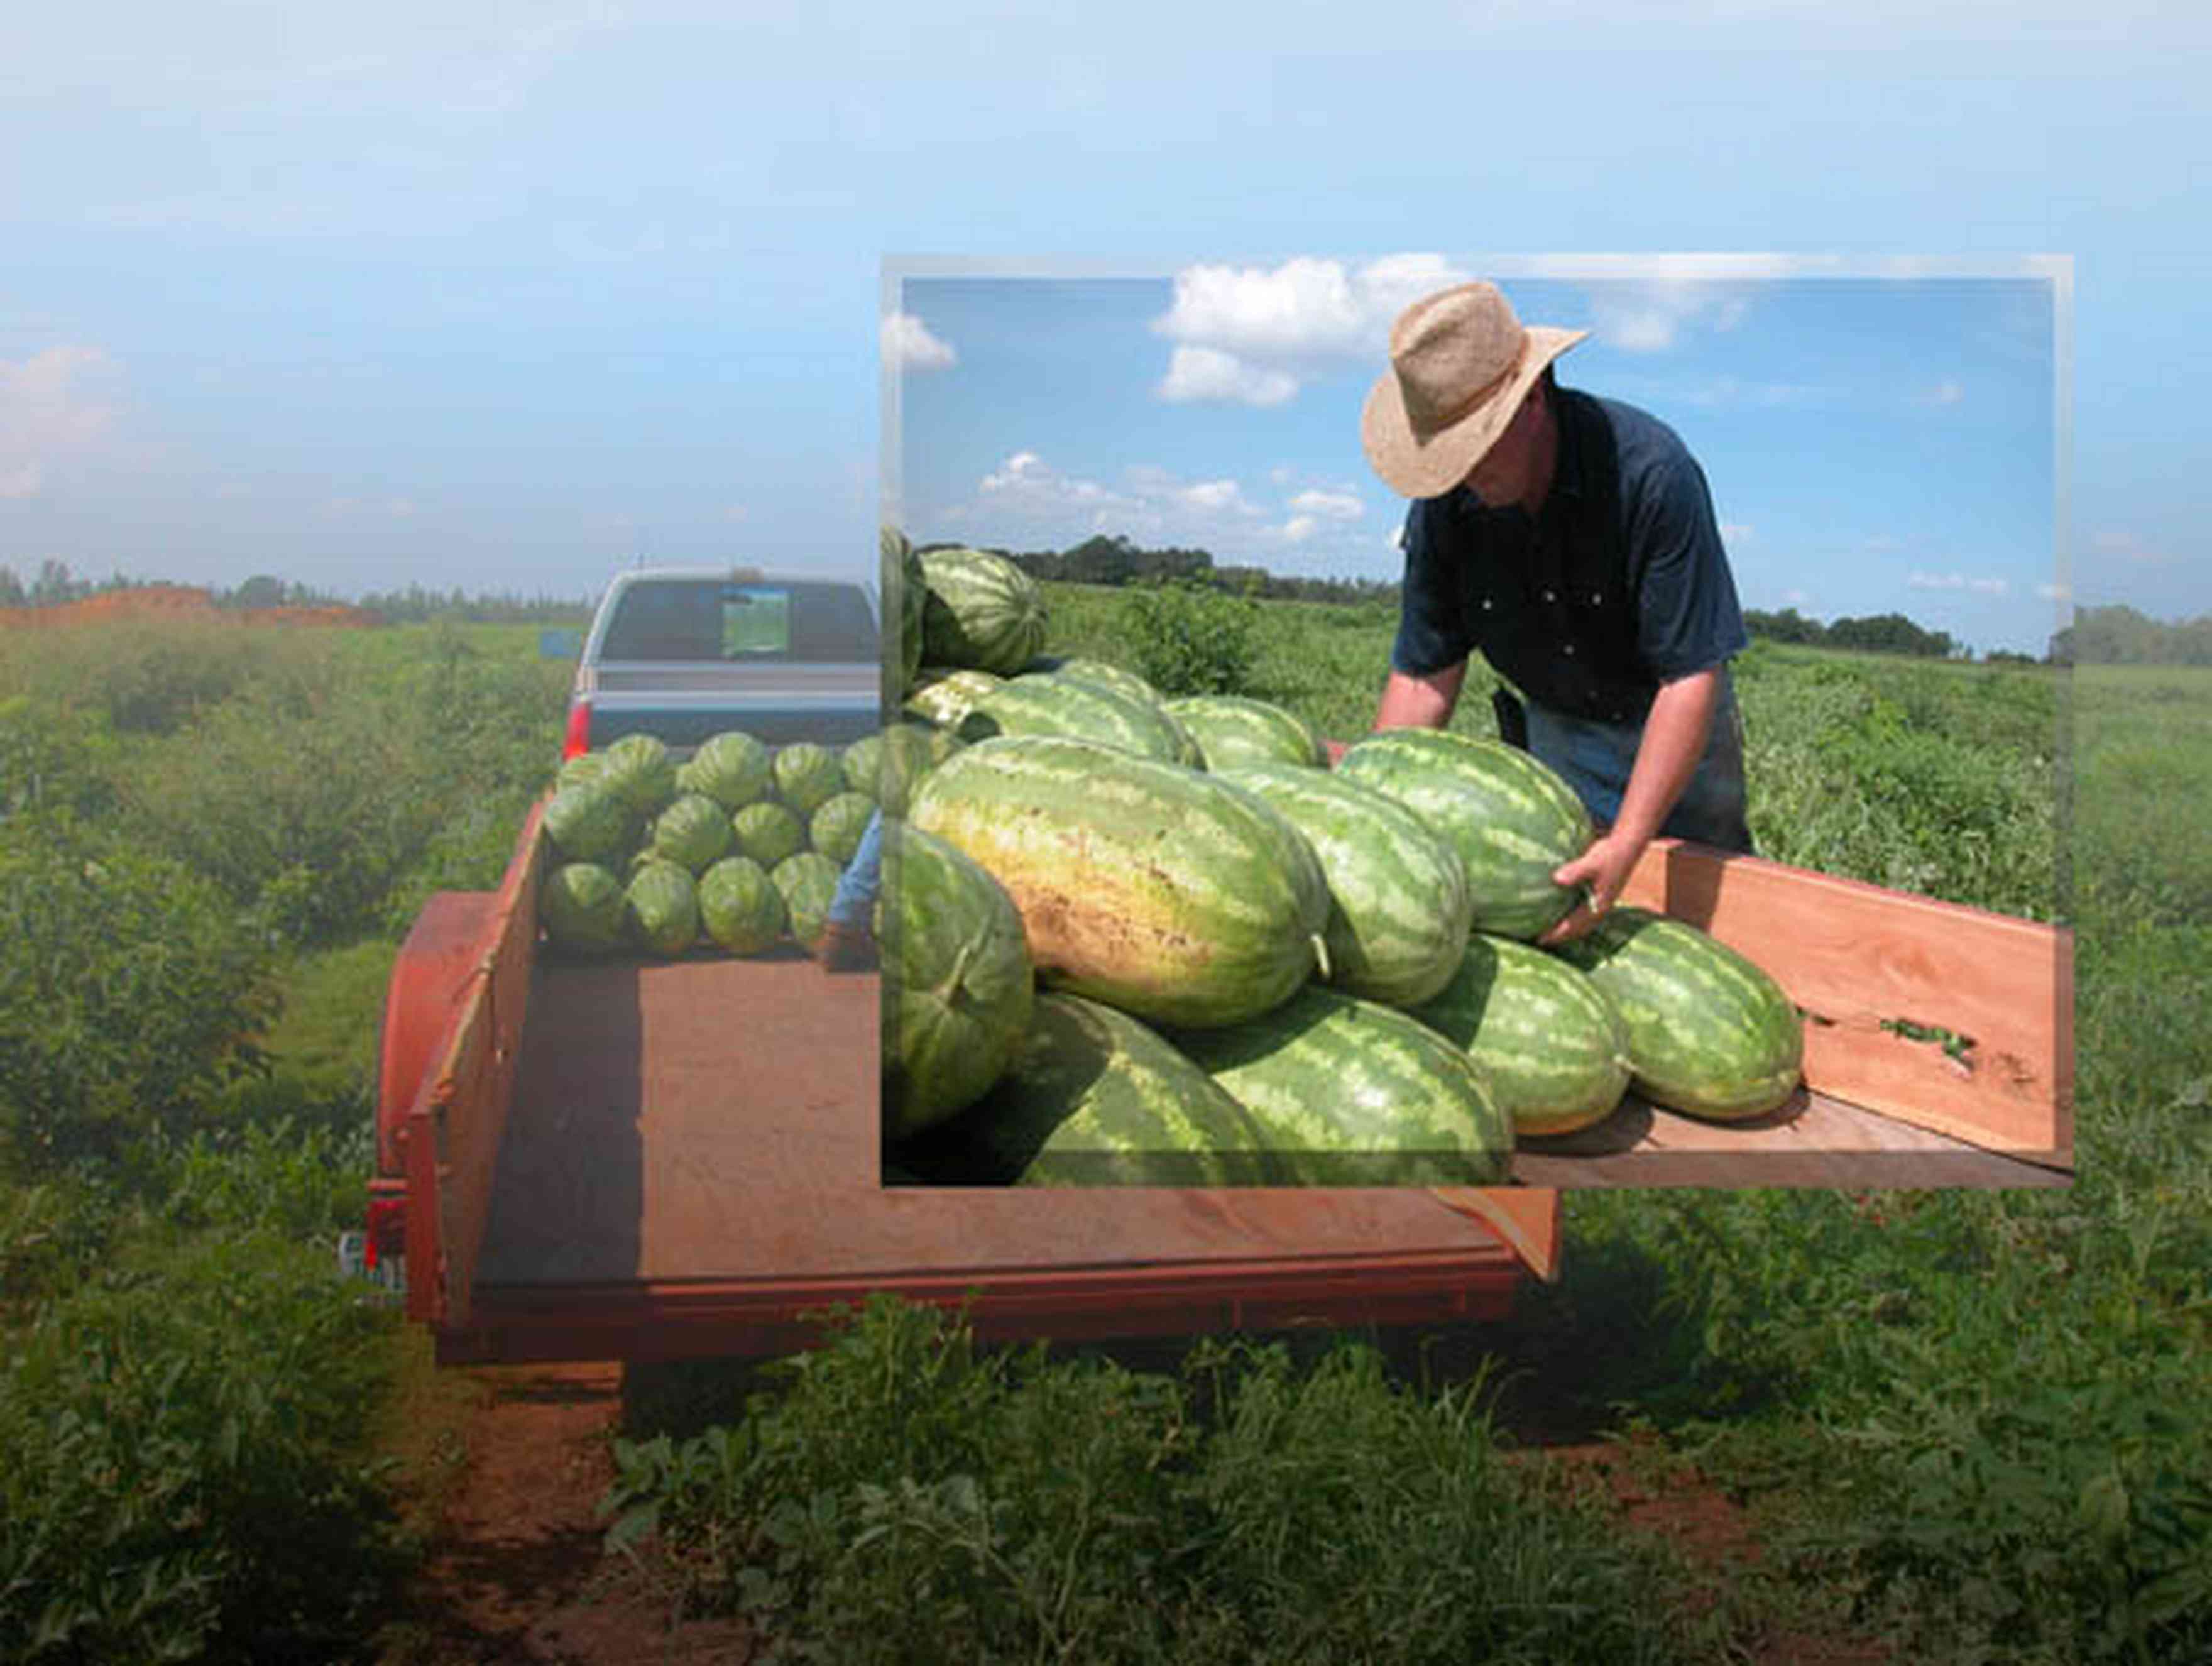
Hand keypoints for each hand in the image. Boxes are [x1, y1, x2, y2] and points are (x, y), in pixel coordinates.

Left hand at [1538, 832, 1641, 946]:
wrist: (1625, 847)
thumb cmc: (1608, 855)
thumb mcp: (1591, 863)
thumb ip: (1575, 872)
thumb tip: (1557, 879)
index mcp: (1597, 907)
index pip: (1573, 926)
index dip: (1556, 934)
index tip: (1540, 940)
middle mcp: (1599, 909)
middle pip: (1577, 930)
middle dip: (1560, 936)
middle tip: (1539, 940)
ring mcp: (1599, 904)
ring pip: (1581, 924)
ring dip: (1567, 930)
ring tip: (1548, 932)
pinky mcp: (1598, 897)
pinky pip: (1582, 914)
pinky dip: (1571, 919)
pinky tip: (1560, 913)